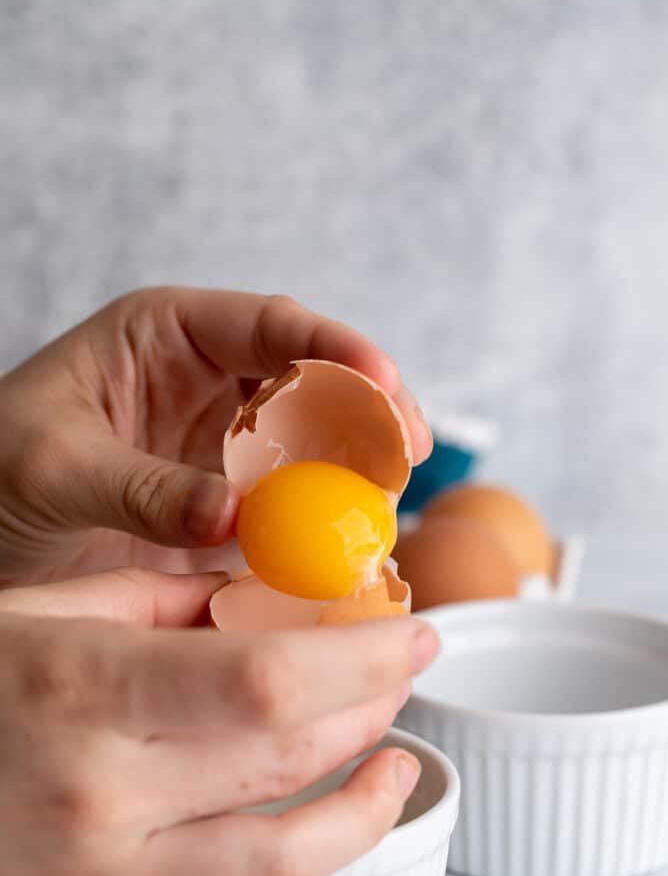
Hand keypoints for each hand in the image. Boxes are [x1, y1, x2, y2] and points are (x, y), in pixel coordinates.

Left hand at [0, 288, 431, 584]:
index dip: (337, 348)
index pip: (270, 326)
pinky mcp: (228, 505)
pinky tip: (344, 549)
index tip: (382, 379)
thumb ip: (143, 488)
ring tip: (388, 507)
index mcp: (168, 337)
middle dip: (369, 412)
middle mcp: (209, 384)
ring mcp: (224, 447)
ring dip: (356, 472)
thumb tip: (236, 515)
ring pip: (315, 445)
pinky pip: (290, 507)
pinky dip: (320, 527)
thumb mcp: (53, 466)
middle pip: (314, 383)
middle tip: (407, 454)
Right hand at [0, 570, 437, 875]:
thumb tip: (254, 591)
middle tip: (397, 679)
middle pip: (284, 759)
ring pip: (272, 867)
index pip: (265, 679)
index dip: (360, 659)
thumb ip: (155, 595)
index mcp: (85, 688)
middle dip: (369, 712)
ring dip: (360, 818)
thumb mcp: (37, 610)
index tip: (412, 634)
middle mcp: (98, 792)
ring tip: (396, 771)